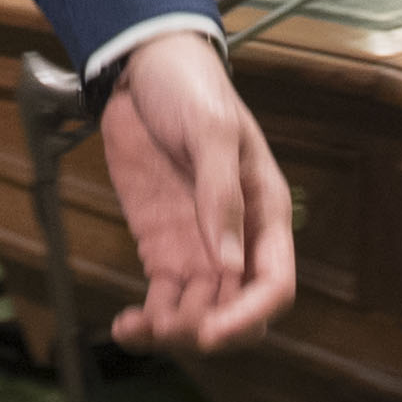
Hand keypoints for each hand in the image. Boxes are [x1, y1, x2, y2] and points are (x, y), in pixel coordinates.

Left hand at [94, 35, 295, 351]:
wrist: (142, 70)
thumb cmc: (190, 88)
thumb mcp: (211, 129)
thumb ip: (221, 193)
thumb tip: (230, 263)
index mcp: (265, 211)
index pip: (274, 284)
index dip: (249, 316)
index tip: (213, 332)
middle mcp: (238, 239)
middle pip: (239, 311)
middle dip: (209, 330)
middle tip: (170, 325)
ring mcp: (198, 247)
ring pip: (200, 313)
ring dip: (174, 331)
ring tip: (139, 326)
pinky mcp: (162, 247)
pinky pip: (163, 298)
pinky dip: (148, 320)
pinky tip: (126, 328)